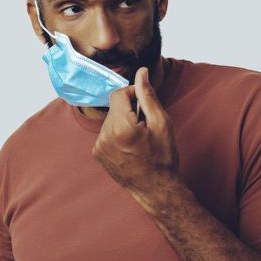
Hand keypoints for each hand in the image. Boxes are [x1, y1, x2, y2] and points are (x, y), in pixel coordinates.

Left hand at [92, 67, 178, 194]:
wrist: (156, 188)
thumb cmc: (163, 157)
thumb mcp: (161, 123)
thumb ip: (148, 95)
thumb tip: (141, 72)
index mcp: (121, 127)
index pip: (119, 93)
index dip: (134, 95)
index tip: (145, 106)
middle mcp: (105, 136)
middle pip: (114, 106)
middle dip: (130, 110)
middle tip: (145, 126)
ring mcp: (99, 146)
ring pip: (110, 119)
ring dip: (123, 121)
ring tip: (138, 138)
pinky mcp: (97, 153)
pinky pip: (106, 132)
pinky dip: (117, 133)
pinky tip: (130, 146)